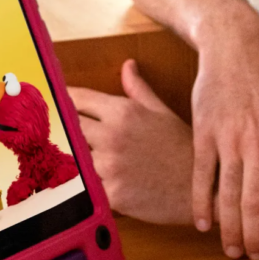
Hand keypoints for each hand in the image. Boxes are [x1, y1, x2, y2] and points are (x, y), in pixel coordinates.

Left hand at [68, 60, 193, 225]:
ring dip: (72, 160)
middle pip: (67, 128)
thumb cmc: (183, 149)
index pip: (76, 99)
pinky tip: (89, 185)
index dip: (62, 102)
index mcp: (123, 111)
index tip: (53, 105)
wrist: (204, 187)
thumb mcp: (162, 112)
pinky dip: (84, 186)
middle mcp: (113, 135)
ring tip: (71, 162)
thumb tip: (128, 66)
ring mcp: (110, 165)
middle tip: (57, 137)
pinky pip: (84, 187)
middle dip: (64, 132)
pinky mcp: (111, 193)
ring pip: (72, 158)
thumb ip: (138, 89)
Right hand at [192, 20, 258, 259]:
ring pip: (228, 196)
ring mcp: (229, 140)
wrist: (235, 46)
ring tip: (233, 250)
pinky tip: (202, 223)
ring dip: (230, 229)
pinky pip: (201, 177)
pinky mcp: (203, 134)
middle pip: (256, 203)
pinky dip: (201, 204)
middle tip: (256, 258)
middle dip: (257, 237)